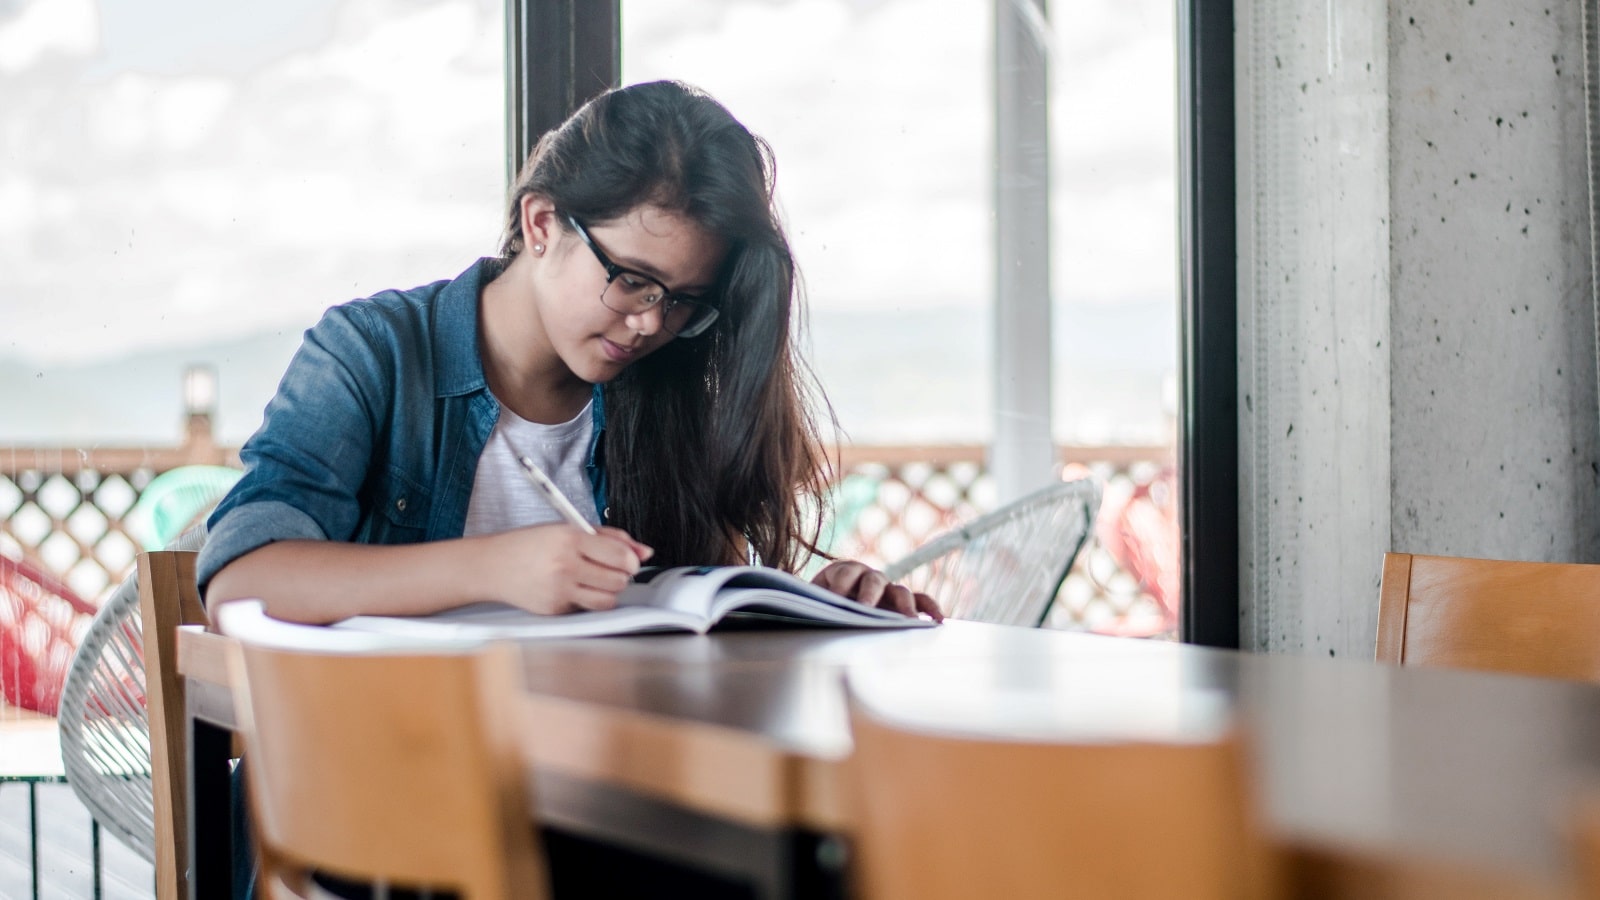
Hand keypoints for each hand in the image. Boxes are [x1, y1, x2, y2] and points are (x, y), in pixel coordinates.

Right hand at [482, 524, 651, 614]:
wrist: (492, 566)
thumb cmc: (529, 545)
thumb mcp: (568, 529)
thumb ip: (609, 538)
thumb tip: (644, 552)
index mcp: (569, 539)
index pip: (620, 555)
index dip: (631, 560)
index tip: (629, 560)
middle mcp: (565, 565)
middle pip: (619, 580)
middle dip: (620, 575)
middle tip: (609, 569)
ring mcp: (559, 590)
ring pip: (608, 600)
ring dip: (608, 591)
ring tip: (594, 580)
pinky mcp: (555, 610)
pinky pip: (587, 609)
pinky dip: (587, 600)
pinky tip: (573, 588)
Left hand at [811, 560, 943, 621]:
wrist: (828, 604)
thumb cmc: (820, 605)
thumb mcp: (812, 601)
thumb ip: (812, 603)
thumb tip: (807, 610)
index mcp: (843, 571)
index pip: (845, 573)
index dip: (840, 583)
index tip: (835, 597)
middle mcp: (868, 577)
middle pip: (873, 580)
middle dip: (870, 594)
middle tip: (866, 608)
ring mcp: (887, 589)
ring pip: (900, 591)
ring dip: (905, 604)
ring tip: (909, 619)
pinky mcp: (901, 602)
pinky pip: (919, 601)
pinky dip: (929, 608)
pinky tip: (938, 620)